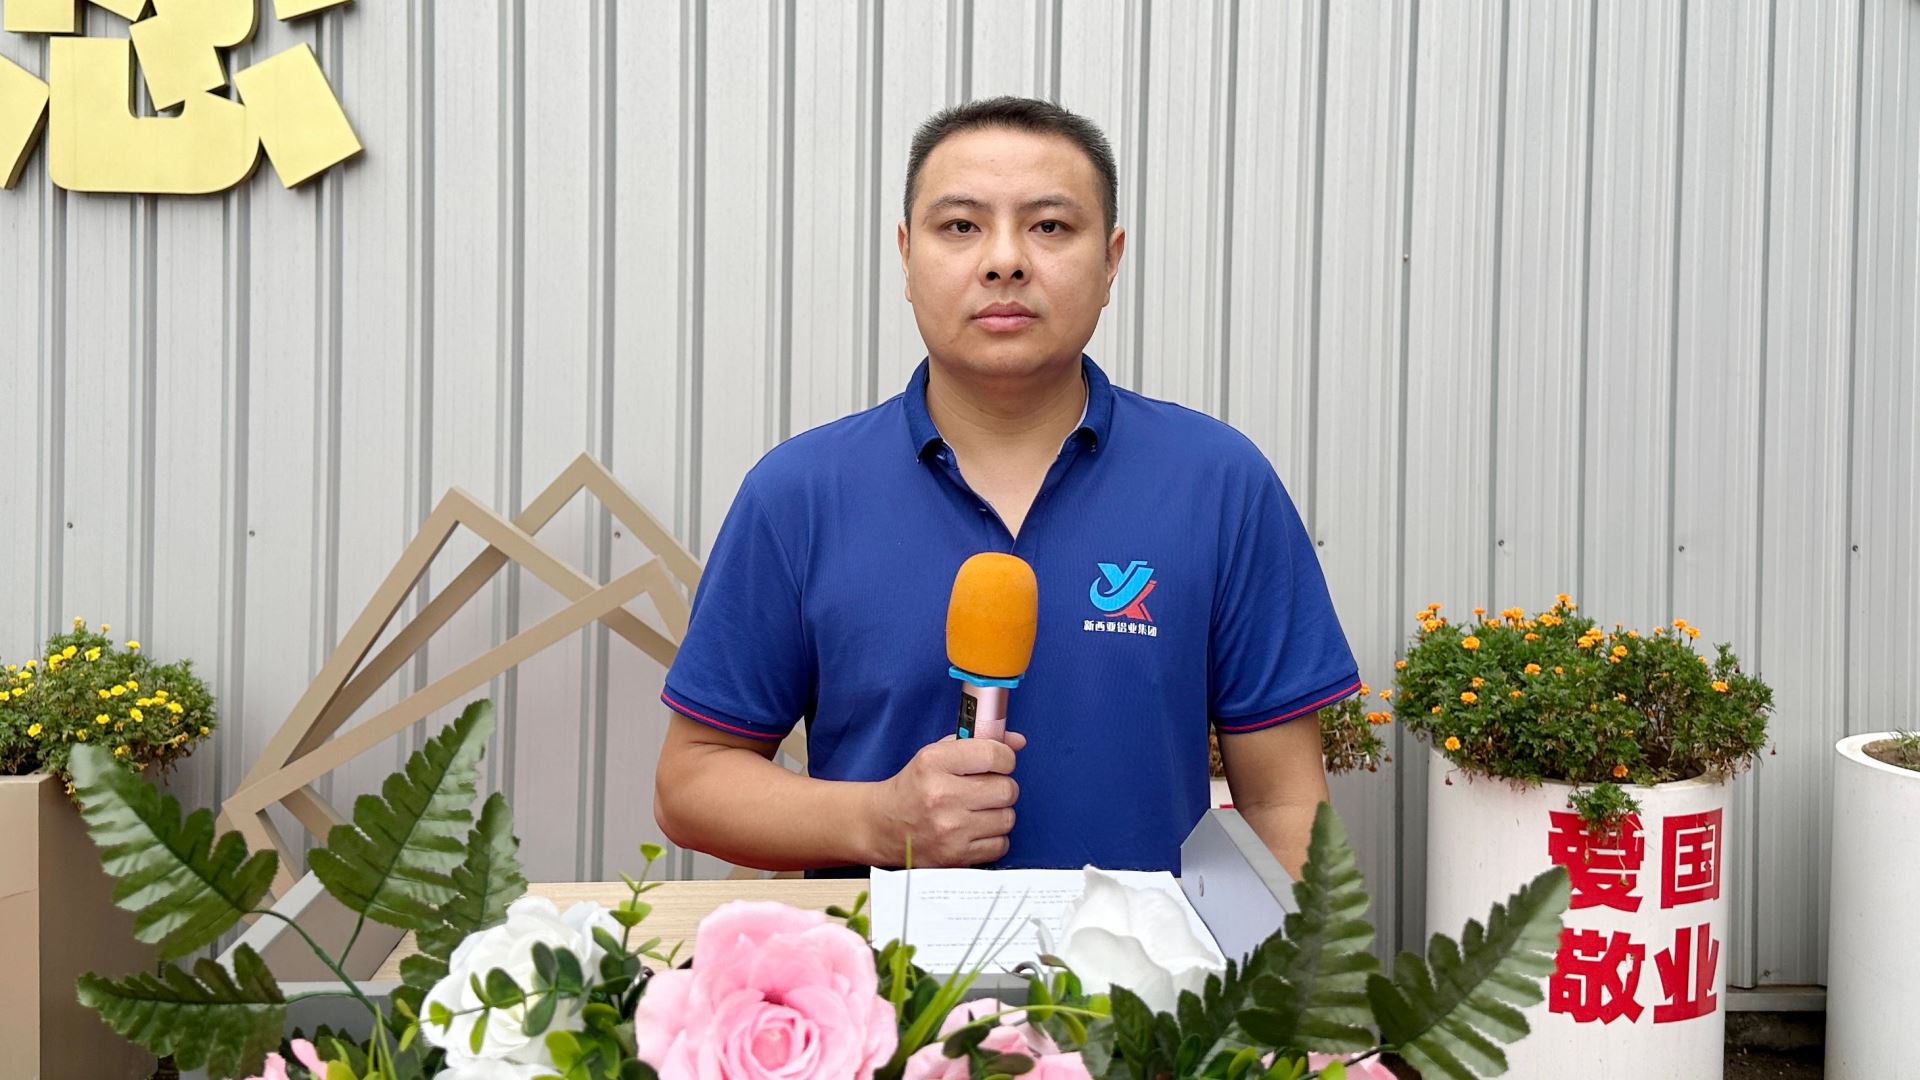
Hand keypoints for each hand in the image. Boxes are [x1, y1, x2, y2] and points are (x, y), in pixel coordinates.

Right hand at [867, 730, 1026, 866]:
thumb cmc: (914, 787)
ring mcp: (949, 829)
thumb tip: (1017, 741)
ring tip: (978, 811)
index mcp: (934, 763)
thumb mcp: (936, 754)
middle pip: (1006, 789)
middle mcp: (941, 795)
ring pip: (1007, 818)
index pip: (994, 755)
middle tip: (986, 789)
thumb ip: (977, 743)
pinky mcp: (956, 856)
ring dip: (998, 813)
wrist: (883, 826)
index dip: (1005, 758)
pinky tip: (975, 830)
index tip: (999, 762)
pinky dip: (993, 837)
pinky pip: (1001, 844)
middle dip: (1002, 787)